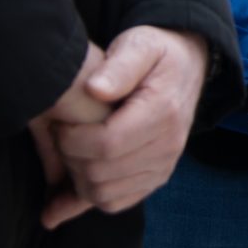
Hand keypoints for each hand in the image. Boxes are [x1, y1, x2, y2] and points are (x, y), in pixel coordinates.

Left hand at [44, 27, 208, 227]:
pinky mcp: (156, 178)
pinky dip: (89, 196)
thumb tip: (94, 90)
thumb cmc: (156, 54)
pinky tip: (73, 180)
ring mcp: (164, 166)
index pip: (107, 144)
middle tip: (61, 134)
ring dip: (76, 179)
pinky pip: (115, 203)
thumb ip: (119, 66)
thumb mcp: (139, 44)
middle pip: (101, 174)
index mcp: (163, 112)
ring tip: (70, 150)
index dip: (72, 139)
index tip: (60, 122)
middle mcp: (169, 146)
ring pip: (104, 195)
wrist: (187, 67)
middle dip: (69, 158)